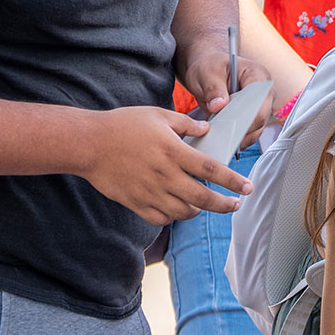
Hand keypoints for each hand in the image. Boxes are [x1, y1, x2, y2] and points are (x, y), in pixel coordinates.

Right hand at [78, 106, 252, 224]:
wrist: (86, 143)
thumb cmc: (122, 125)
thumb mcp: (157, 115)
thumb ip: (186, 123)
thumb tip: (207, 130)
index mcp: (173, 152)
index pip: (211, 170)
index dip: (233, 181)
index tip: (247, 188)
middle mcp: (164, 175)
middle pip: (202, 198)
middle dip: (224, 204)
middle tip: (234, 204)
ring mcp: (149, 191)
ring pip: (183, 212)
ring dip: (198, 210)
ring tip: (204, 204)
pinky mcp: (135, 202)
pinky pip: (161, 218)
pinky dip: (173, 216)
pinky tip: (178, 208)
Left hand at [179, 38, 275, 133]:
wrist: (207, 69)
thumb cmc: (210, 66)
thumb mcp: (207, 73)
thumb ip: (213, 88)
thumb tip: (219, 106)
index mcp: (258, 76)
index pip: (261, 101)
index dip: (249, 116)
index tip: (233, 127)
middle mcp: (264, 93)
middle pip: (260, 118)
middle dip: (242, 129)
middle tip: (223, 137)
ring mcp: (258, 106)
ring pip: (256, 129)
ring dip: (239, 136)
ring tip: (221, 139)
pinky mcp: (250, 117)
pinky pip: (247, 133)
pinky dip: (235, 138)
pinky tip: (223, 139)